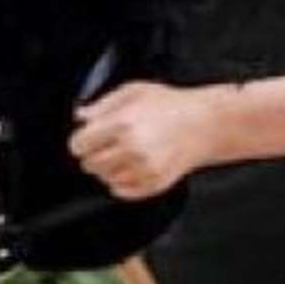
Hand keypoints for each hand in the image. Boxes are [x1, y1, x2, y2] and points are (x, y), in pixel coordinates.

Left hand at [65, 82, 219, 200]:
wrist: (205, 124)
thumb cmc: (171, 105)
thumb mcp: (133, 91)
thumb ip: (102, 104)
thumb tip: (80, 116)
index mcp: (122, 124)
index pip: (79, 145)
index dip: (81, 141)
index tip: (88, 138)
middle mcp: (131, 149)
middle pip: (89, 164)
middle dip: (94, 155)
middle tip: (108, 145)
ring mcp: (143, 169)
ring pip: (104, 179)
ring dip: (109, 168)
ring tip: (125, 153)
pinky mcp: (153, 184)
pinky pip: (121, 191)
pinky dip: (122, 182)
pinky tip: (134, 165)